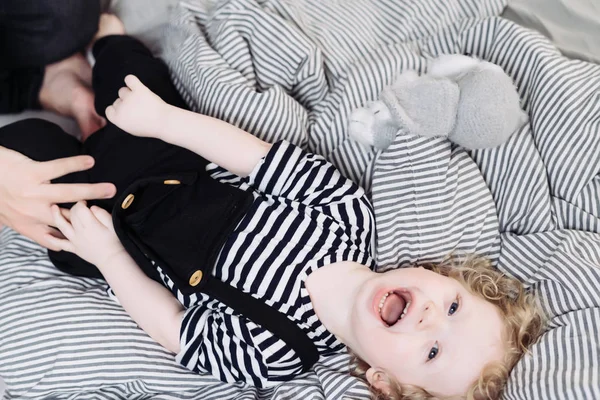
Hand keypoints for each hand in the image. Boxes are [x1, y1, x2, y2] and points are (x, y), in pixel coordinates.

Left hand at [0, 146, 115, 249]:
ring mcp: (33, 192)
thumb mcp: (4, 218)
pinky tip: (89, 161)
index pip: (54, 238)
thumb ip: (21, 226)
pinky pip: (58, 168)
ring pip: (68, 194)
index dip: (73, 241)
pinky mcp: (32, 172)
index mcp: (26, 224)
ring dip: (91, 191)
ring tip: (110, 188)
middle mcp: (32, 211)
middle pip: (68, 217)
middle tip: (109, 215)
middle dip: (91, 217)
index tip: (90, 242)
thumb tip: (37, 235)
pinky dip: (75, 164)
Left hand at [50, 202, 126, 266]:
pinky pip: (60, 243)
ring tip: (53, 208)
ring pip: (62, 226)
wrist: (112, 259)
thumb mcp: (112, 223)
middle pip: (71, 215)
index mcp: (89, 224)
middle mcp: (78, 231)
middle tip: (77, 206)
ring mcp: (74, 240)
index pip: (80, 208)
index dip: (81, 202)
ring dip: (56, 216)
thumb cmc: (114, 241)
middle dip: (72, 208)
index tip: (85, 201)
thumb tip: (92, 207)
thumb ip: (101, 213)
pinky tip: (45, 234)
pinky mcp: (73, 248)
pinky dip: (52, 239)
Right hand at [105, 75, 169, 138]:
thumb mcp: (131, 128)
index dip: (117, 110)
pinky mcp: (139, 89)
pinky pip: (130, 79)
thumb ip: (122, 119)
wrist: (164, 122)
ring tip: (141, 100)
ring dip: (129, 94)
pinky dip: (130, 80)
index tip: (126, 113)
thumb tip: (118, 110)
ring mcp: (130, 97)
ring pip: (122, 90)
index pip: (109, 110)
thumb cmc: (150, 126)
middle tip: (138, 109)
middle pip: (117, 100)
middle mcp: (121, 108)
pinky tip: (134, 84)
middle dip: (126, 103)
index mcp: (117, 119)